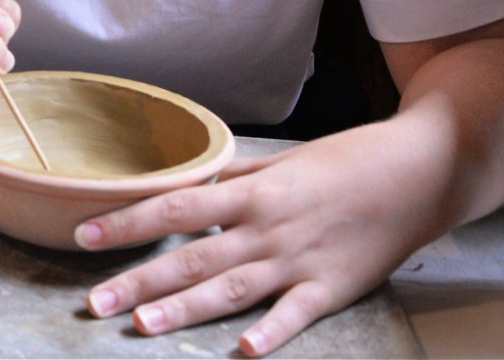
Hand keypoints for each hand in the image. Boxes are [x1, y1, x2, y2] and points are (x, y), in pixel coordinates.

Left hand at [75, 121, 441, 356]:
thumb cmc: (347, 162)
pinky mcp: (333, 288)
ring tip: (141, 326)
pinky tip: (242, 351)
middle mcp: (268, 228)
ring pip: (231, 290)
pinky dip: (271, 334)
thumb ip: (235, 179)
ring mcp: (299, 260)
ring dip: (184, 310)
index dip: (128, 222)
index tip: (84, 235)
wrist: (419, 172)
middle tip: (94, 302)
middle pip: (193, 257)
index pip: (175, 207)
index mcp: (252, 193)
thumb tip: (190, 184)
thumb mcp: (283, 161)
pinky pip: (295, 315)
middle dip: (140, 281)